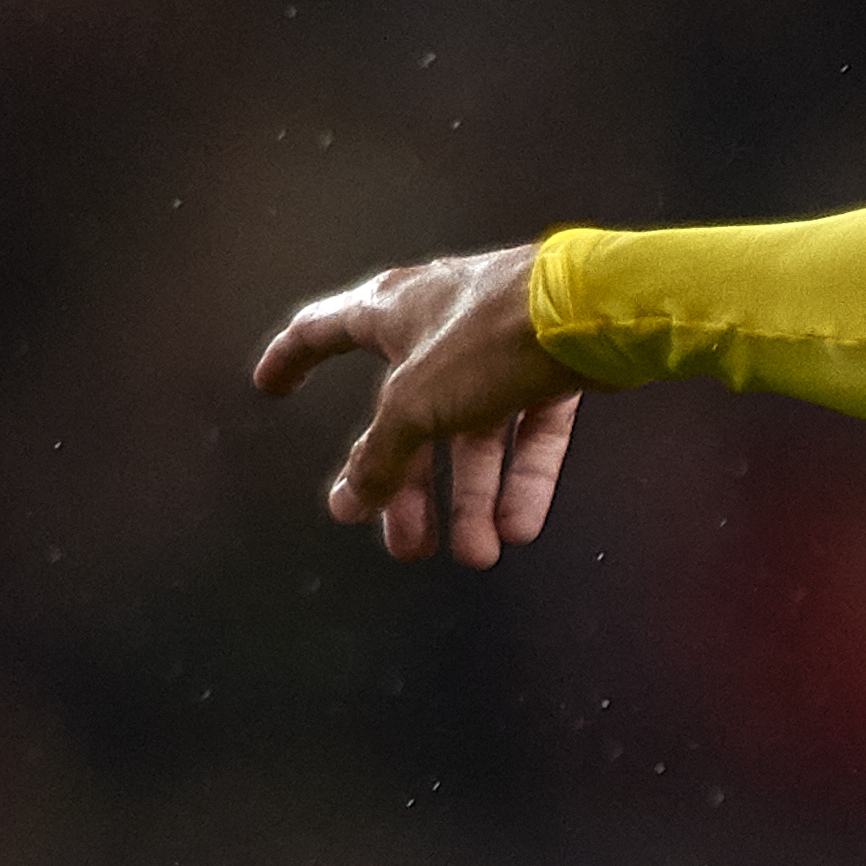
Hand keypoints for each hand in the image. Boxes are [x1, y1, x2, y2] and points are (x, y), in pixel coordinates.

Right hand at [253, 245, 584, 565]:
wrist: (593, 312)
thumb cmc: (490, 335)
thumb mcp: (413, 404)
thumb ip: (381, 455)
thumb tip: (353, 497)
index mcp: (391, 311)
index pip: (322, 331)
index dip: (291, 359)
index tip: (272, 387)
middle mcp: (441, 326)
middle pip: (410, 419)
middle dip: (409, 488)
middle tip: (406, 543)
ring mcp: (500, 348)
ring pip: (475, 435)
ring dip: (473, 499)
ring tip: (476, 554)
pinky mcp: (552, 368)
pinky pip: (529, 433)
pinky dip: (523, 480)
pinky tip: (518, 526)